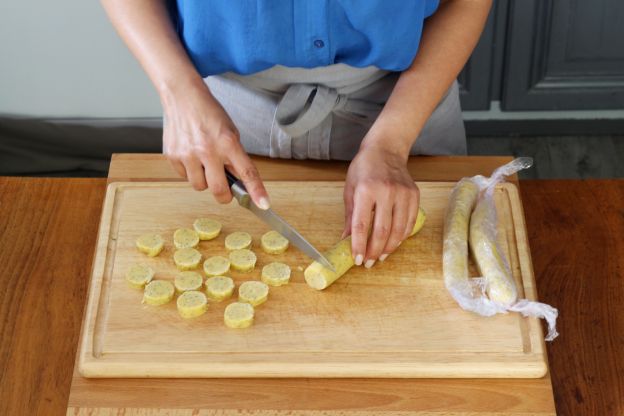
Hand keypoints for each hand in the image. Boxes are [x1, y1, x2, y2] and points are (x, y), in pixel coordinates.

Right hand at [161, 78, 269, 208]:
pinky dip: (190, 171)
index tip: (263, 205)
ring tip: (204, 162)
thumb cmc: (209, 114)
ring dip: (204, 180)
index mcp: (228, 142)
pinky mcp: (172, 156)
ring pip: (199, 186)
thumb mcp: (230, 132)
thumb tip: (239, 182)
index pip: (247, 172)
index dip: (256, 191)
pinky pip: (184, 177)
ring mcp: (188, 154)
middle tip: (225, 191)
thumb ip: (235, 157)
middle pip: (218, 190)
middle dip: (224, 196)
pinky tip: (191, 155)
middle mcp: (207, 150)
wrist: (182, 97)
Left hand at [343, 145, 419, 267]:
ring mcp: (403, 193)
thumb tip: (346, 240)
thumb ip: (350, 217)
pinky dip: (401, 236)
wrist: (386, 150)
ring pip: (398, 230)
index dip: (359, 245)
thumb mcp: (350, 190)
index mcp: (366, 190)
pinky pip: (410, 222)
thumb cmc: (364, 168)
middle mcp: (386, 192)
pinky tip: (393, 243)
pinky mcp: (414, 195)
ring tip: (380, 256)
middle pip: (382, 231)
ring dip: (389, 248)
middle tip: (369, 263)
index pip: (362, 225)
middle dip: (374, 251)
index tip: (358, 259)